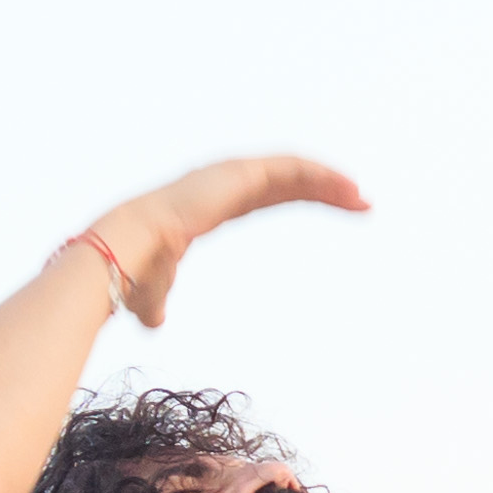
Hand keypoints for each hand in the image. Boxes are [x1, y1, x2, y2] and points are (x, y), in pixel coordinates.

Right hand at [79, 155, 369, 327]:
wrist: (128, 250)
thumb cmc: (137, 271)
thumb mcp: (153, 291)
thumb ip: (157, 302)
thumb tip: (153, 324)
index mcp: (210, 203)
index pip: (264, 195)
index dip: (298, 196)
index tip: (331, 207)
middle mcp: (222, 183)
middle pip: (286, 180)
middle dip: (324, 188)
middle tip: (361, 203)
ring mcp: (230, 174)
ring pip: (292, 170)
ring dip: (330, 182)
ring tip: (363, 199)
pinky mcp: (239, 173)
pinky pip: (290, 168)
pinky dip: (321, 174)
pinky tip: (348, 189)